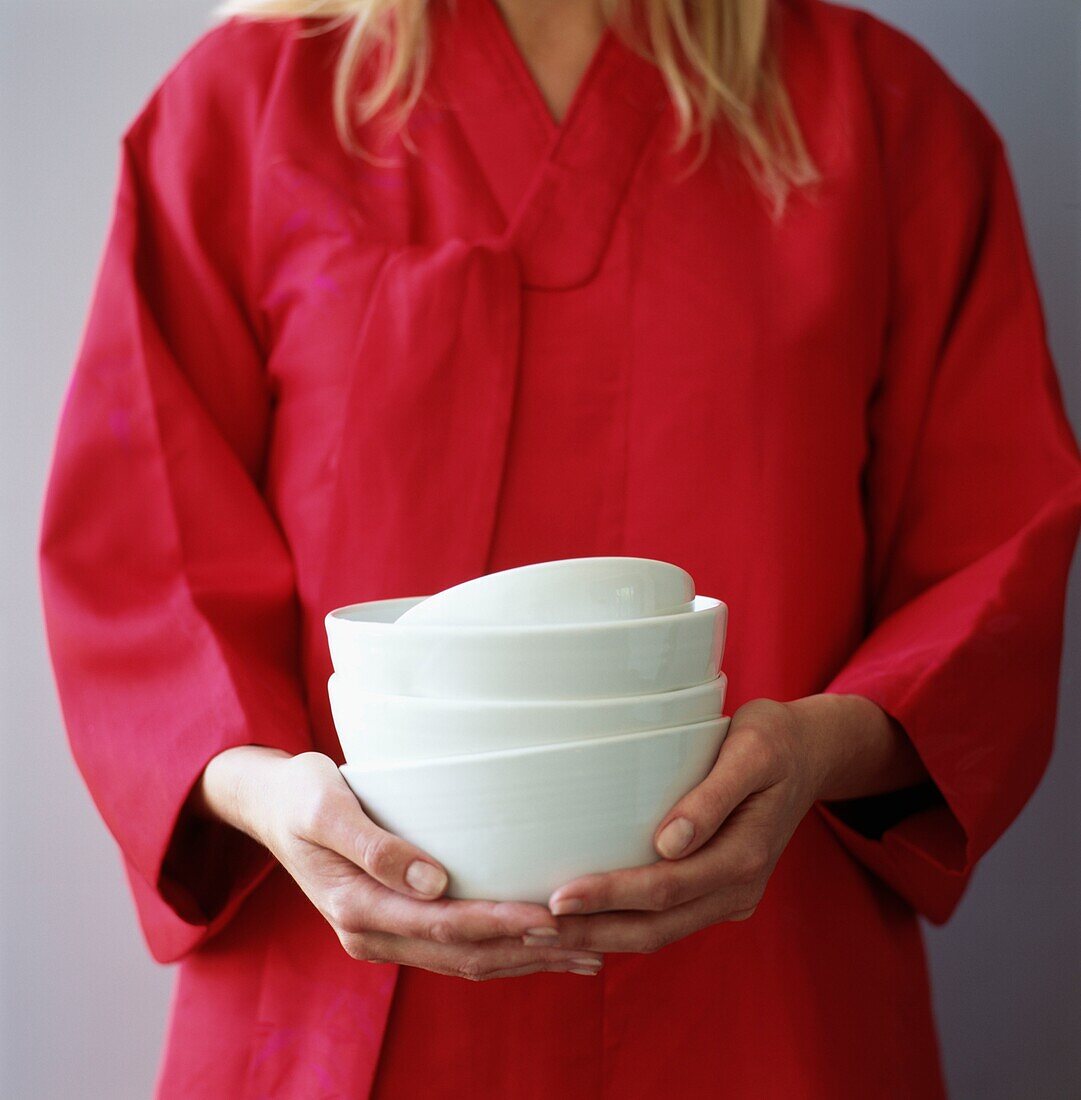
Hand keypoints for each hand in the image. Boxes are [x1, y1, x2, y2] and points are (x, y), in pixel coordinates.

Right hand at [195, 748, 603, 979]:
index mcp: (356, 908)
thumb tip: (432, 882)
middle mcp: (370, 933)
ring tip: (585, 953)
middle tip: (592, 943)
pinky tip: (542, 946)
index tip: (553, 920)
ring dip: (524, 960)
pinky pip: (454, 948)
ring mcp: (383, 935)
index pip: (444, 925)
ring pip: (465, 961)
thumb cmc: (300, 794)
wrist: (269, 805)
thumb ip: (373, 846)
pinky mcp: (396, 924)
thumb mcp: (324, 807)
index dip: (501, 924)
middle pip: (463, 955)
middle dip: (528, 953)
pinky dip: (501, 950)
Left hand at [538, 694, 927, 954]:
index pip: (665, 889)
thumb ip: (713, 796)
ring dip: (601, 936)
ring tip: (542, 932)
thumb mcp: (752, 752)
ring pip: (658, 933)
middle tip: (529, 928)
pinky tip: (581, 921)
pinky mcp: (716, 892)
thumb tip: (668, 843)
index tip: (558, 898)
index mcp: (746, 856)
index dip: (610, 897)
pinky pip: (666, 921)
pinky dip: (622, 926)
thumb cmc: (773, 739)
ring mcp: (729, 897)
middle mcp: (738, 890)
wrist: (810, 754)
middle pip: (655, 927)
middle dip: (591, 931)